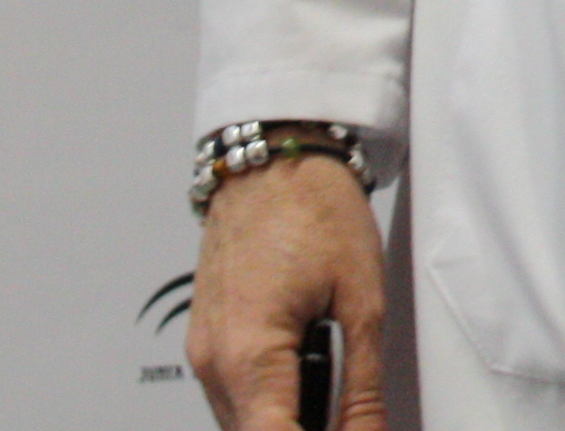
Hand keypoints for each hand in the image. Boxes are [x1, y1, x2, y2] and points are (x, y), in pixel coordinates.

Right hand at [190, 155, 388, 430]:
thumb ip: (361, 385)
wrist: (274, 161)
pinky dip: (270, 396)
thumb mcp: (362, 301)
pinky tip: (306, 370)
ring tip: (332, 384)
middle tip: (351, 411)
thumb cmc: (315, 209)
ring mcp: (202, 351)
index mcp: (249, 353)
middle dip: (306, 427)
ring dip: (286, 415)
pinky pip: (235, 393)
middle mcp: (212, 361)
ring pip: (243, 420)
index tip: (350, 430)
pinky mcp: (204, 340)